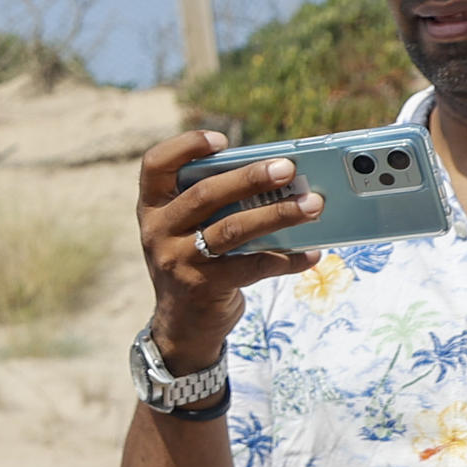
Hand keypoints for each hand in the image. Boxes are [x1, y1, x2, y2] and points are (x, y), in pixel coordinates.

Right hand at [138, 131, 322, 371]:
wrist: (182, 325)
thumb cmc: (196, 262)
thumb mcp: (188, 230)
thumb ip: (215, 204)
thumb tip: (278, 179)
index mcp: (153, 207)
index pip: (156, 165)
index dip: (186, 146)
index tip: (222, 140)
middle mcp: (158, 231)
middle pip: (205, 194)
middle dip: (250, 178)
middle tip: (288, 168)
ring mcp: (178, 260)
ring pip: (232, 230)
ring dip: (277, 215)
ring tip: (313, 205)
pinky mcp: (203, 287)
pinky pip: (251, 267)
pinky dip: (286, 259)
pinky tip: (311, 253)